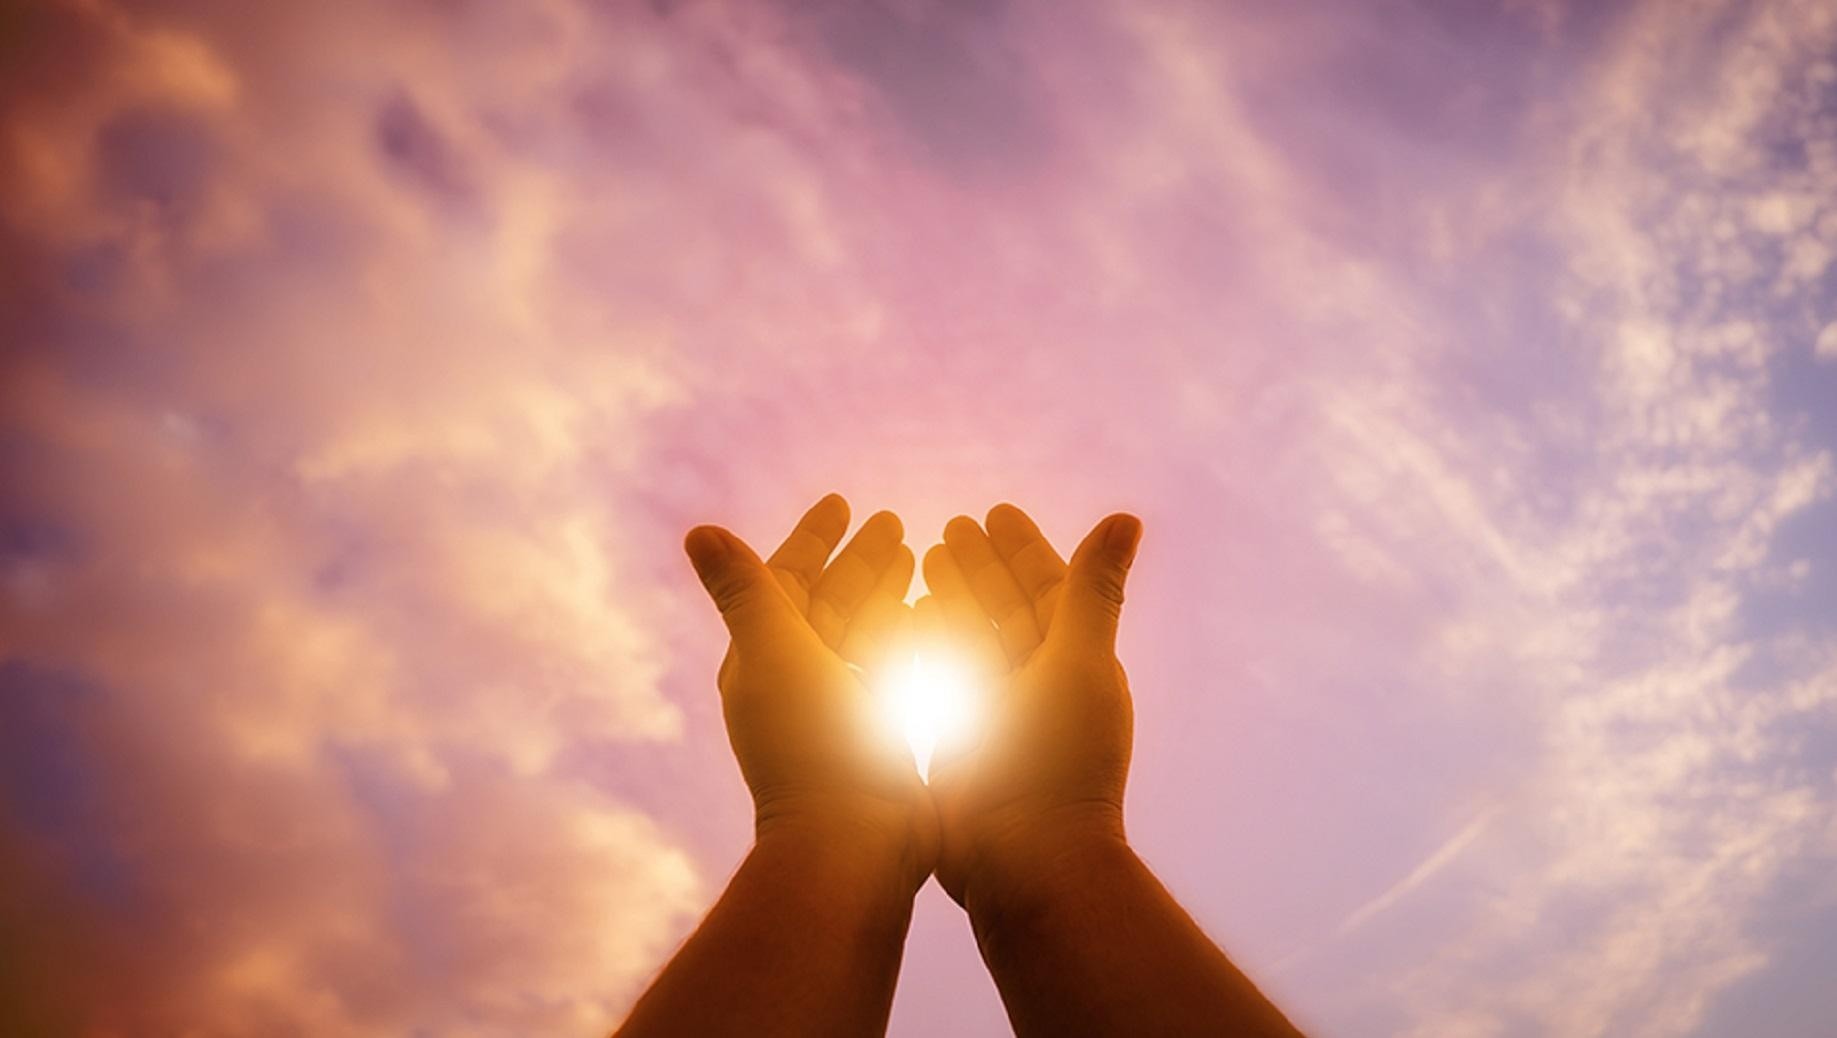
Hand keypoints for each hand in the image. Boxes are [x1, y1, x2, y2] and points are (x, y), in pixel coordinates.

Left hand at [684, 493, 936, 890]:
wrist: (854, 841)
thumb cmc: (812, 746)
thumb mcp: (775, 654)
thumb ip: (744, 591)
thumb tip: (697, 531)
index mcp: (762, 659)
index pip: (788, 580)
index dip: (813, 538)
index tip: (842, 502)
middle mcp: (797, 681)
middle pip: (831, 601)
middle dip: (860, 560)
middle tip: (897, 522)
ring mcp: (838, 708)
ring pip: (865, 631)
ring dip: (887, 591)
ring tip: (919, 556)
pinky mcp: (877, 732)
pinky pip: (892, 667)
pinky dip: (910, 634)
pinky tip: (936, 614)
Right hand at [918, 504, 1142, 909]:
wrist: (1023, 861)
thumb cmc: (1059, 764)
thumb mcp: (1080, 663)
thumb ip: (1095, 590)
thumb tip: (1128, 518)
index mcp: (1077, 664)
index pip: (1050, 589)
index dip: (1023, 549)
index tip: (995, 513)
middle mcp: (1039, 686)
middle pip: (1006, 608)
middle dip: (981, 567)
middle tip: (950, 527)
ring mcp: (998, 715)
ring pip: (971, 638)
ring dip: (950, 597)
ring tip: (922, 560)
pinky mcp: (960, 742)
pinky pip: (941, 677)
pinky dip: (925, 643)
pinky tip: (902, 616)